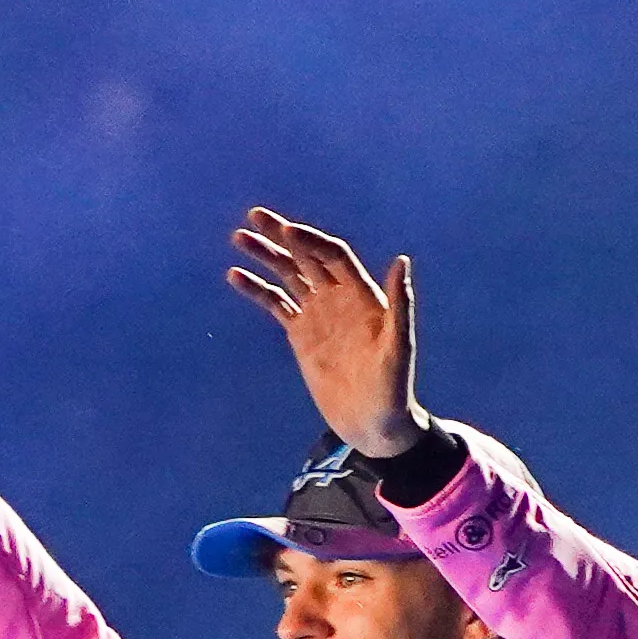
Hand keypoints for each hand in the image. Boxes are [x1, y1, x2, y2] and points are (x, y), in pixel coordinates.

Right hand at [226, 209, 427, 460]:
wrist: (374, 423)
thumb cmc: (393, 387)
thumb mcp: (398, 348)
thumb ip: (399, 304)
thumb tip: (402, 260)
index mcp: (362, 295)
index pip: (332, 256)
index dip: (310, 242)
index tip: (286, 232)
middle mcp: (338, 297)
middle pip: (306, 257)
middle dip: (281, 235)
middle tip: (255, 215)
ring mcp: (318, 314)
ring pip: (288, 276)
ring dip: (265, 256)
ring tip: (239, 237)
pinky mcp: (301, 334)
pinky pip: (276, 305)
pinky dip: (257, 290)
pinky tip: (236, 276)